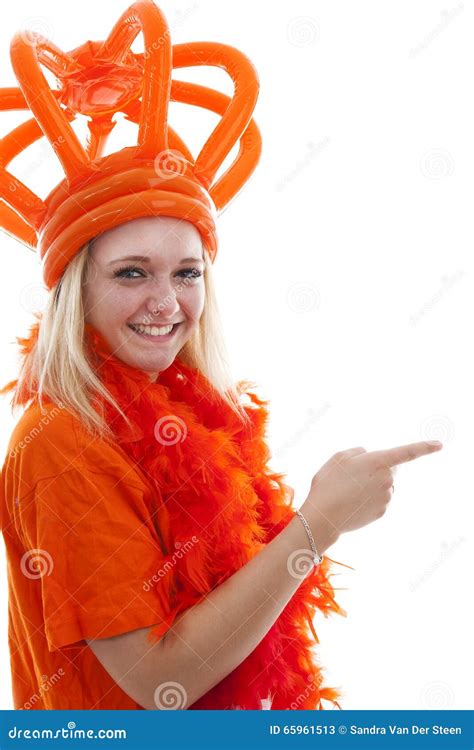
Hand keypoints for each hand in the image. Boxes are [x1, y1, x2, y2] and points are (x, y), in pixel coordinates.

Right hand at [302, 441, 442, 537]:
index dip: (425, 447)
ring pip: (383, 485)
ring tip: (348, 491)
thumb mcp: (338, 458)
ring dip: (370, 485)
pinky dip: (368, 499)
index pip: (407, 452)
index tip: (439, 444)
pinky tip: (352, 503)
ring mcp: (387, 497)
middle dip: (377, 469)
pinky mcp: (383, 511)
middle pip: (389, 469)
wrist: (324, 516)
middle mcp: (388, 479)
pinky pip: (379, 500)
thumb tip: (369, 456)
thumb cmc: (329, 484)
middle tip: (352, 476)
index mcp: (378, 461)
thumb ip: (358, 452)